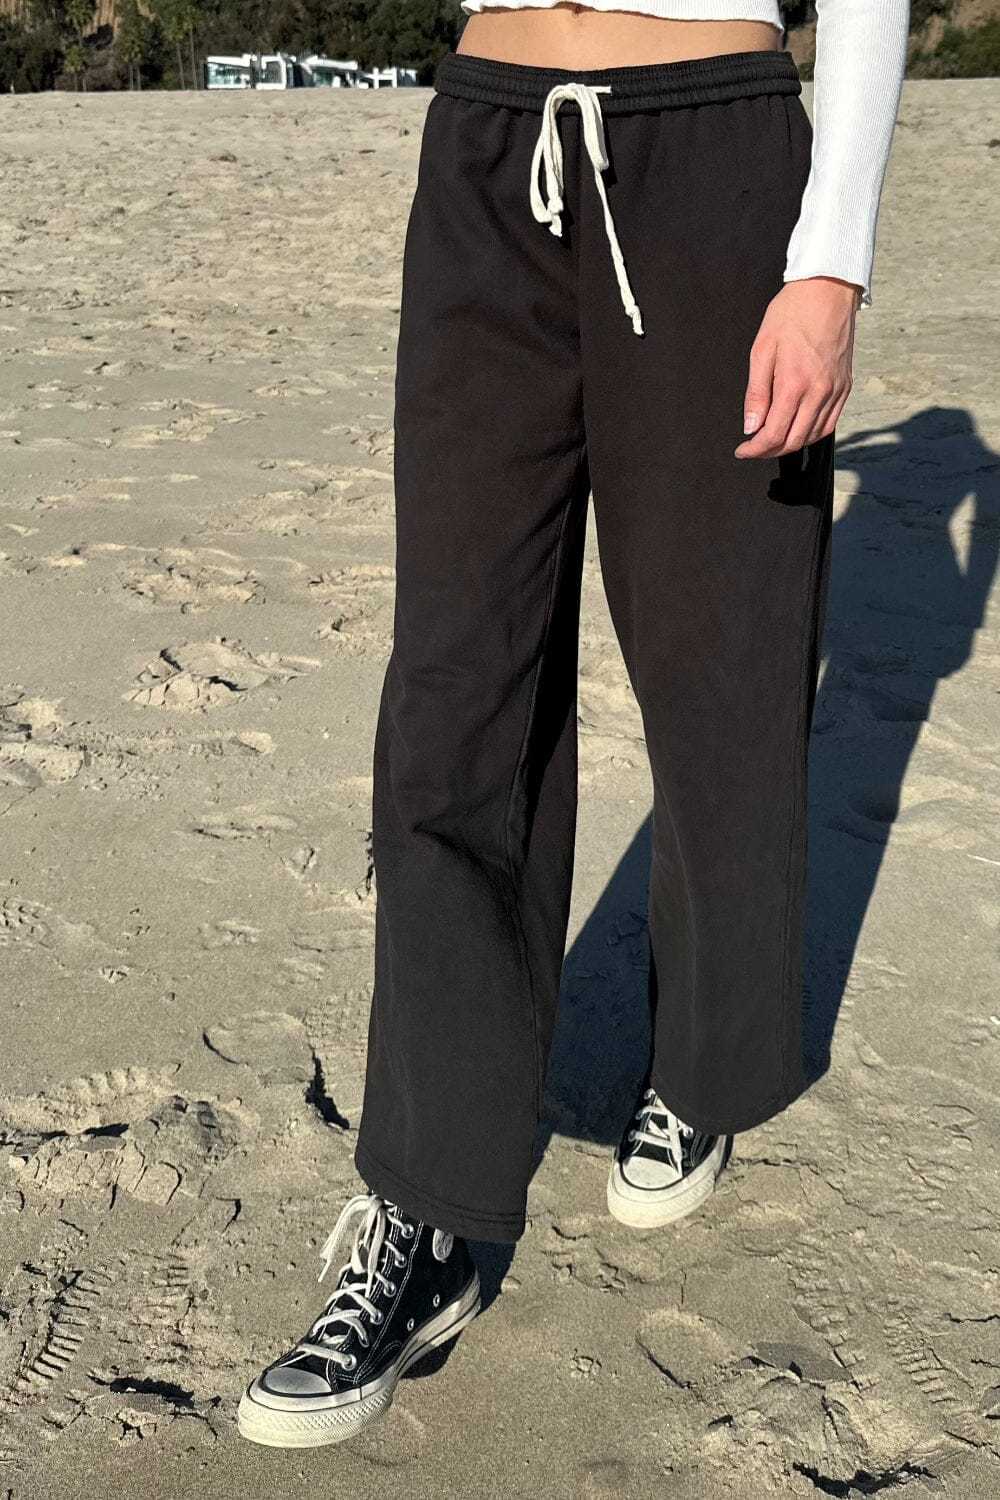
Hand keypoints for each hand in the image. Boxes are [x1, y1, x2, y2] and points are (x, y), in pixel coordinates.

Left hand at [734, 277, 858, 459]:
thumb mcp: (762, 350)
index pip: (774, 434)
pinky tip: (797, 427)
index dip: (755, 449)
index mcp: (795, 384)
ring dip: (791, 444)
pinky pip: (830, 423)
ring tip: (773, 438)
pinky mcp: (845, 386)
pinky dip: (812, 433)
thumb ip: (756, 393)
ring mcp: (835, 390)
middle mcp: (819, 392)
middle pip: (794, 441)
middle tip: (754, 447)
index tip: (743, 450)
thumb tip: (751, 427)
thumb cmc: (791, 314)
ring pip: (813, 436)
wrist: (827, 290)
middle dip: (770, 451)